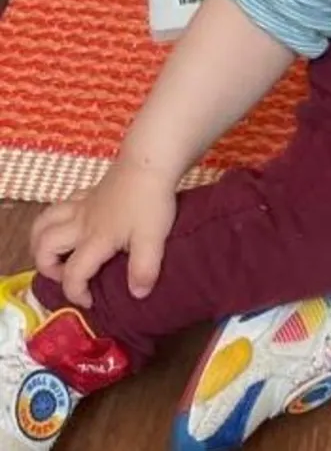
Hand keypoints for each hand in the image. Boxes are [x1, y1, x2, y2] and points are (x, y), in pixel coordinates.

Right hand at [29, 161, 177, 308]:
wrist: (150, 164)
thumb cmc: (151, 202)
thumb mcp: (153, 239)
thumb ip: (144, 268)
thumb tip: (137, 294)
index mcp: (95, 239)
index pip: (73, 273)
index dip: (75, 292)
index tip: (90, 302)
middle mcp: (81, 224)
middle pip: (44, 245)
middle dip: (47, 266)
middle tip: (67, 275)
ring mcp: (82, 206)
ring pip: (44, 222)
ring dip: (41, 240)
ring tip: (56, 253)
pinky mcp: (89, 192)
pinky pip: (61, 205)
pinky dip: (58, 217)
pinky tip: (73, 222)